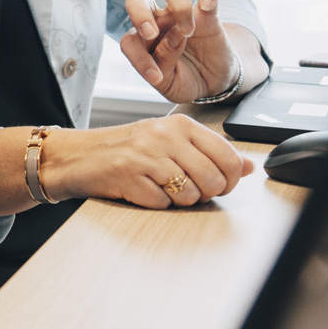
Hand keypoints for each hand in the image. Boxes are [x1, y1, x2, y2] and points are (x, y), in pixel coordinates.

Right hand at [38, 114, 254, 208]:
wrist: (78, 156)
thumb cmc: (126, 150)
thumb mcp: (170, 143)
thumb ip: (211, 153)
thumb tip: (250, 167)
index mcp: (180, 125)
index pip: (228, 157)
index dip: (229, 179)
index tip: (217, 183)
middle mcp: (164, 135)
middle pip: (213, 179)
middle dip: (204, 193)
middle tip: (184, 188)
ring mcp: (146, 154)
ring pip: (190, 194)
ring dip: (178, 200)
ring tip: (160, 187)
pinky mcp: (129, 175)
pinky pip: (161, 203)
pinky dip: (154, 203)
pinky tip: (141, 190)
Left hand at [121, 0, 238, 103]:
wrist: (213, 82)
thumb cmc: (184, 81)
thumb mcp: (171, 84)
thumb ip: (163, 63)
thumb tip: (172, 39)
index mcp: (143, 43)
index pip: (130, 42)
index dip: (138, 59)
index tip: (157, 78)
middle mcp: (158, 23)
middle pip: (137, 2)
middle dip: (140, 15)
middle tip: (151, 34)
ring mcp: (182, 14)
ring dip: (178, 8)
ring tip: (187, 32)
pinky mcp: (208, 13)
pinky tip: (208, 4)